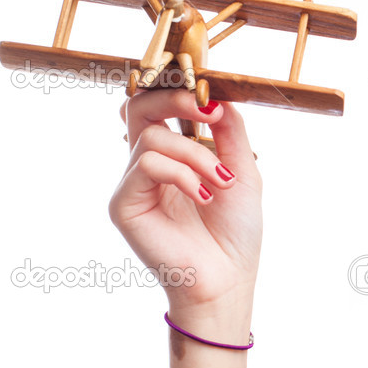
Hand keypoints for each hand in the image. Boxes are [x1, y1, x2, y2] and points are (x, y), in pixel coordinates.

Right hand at [108, 90, 261, 320]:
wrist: (228, 278)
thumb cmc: (235, 233)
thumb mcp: (243, 172)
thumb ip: (230, 133)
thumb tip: (218, 95)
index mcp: (173, 154)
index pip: (157, 104)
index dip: (177, 89)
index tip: (213, 96)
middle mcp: (147, 164)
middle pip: (138, 105)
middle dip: (176, 98)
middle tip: (211, 112)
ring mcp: (133, 183)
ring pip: (152, 136)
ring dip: (196, 154)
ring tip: (222, 183)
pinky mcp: (124, 204)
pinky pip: (147, 164)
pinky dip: (183, 174)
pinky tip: (205, 196)